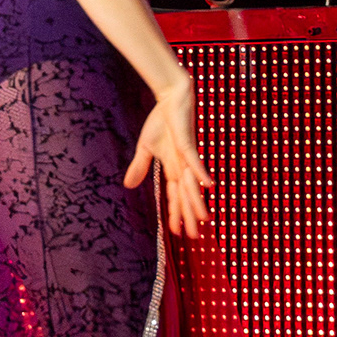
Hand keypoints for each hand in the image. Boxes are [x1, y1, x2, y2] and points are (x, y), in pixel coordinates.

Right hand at [122, 83, 207, 238]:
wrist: (170, 99)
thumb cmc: (160, 122)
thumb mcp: (145, 148)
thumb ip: (139, 167)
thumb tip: (128, 186)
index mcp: (172, 168)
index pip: (174, 196)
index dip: (175, 213)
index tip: (176, 232)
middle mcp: (182, 166)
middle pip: (186, 196)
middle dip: (189, 216)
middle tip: (194, 237)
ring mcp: (186, 156)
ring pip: (191, 184)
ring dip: (197, 201)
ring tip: (204, 220)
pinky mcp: (187, 143)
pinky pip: (194, 160)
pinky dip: (201, 172)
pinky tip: (208, 185)